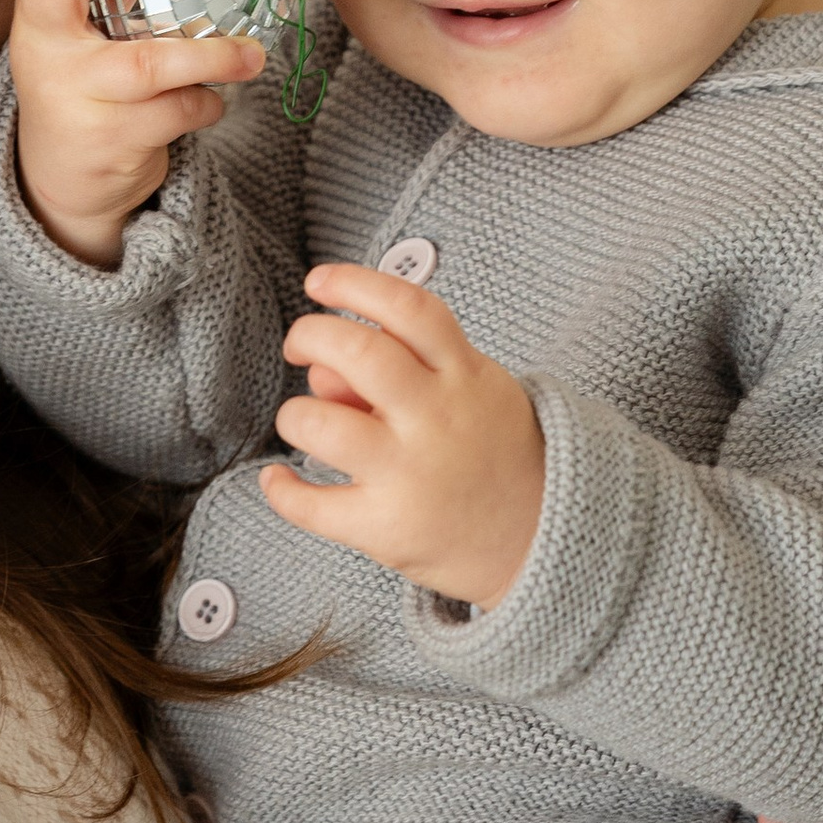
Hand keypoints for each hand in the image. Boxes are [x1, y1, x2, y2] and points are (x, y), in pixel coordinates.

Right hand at [8, 0, 266, 266]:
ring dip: (212, 57)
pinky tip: (210, 103)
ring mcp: (70, 93)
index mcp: (39, 6)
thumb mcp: (83, 34)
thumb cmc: (89, 84)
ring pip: (148, 65)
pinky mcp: (105, 139)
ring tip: (252, 56)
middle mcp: (43, 44)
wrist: (63, 179)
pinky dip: (206, 105)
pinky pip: (175, 112)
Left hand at [261, 262, 545, 608]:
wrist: (542, 540)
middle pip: (358, 353)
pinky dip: (280, 490)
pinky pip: (312, 505)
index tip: (318, 282)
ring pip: (322, 424)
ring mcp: (410, 473)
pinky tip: (280, 479)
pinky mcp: (387, 526)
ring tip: (303, 421)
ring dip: (295, 414)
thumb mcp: (476, 392)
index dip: (354, 283)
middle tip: (299, 345)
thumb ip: (411, 367)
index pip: (408, 308)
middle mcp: (437, 418)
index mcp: (464, 376)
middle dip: (310, 335)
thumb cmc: (495, 455)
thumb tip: (323, 369)